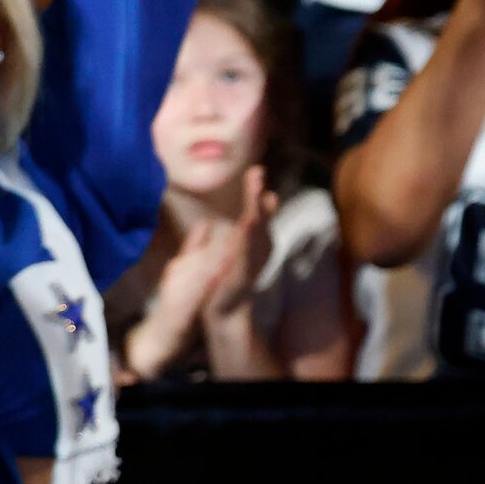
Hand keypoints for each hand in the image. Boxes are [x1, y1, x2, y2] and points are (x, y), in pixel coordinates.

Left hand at [202, 168, 276, 321]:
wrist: (224, 312)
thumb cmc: (229, 280)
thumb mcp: (234, 250)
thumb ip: (239, 232)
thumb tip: (247, 214)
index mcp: (254, 242)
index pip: (257, 212)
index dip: (257, 194)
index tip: (256, 172)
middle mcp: (257, 249)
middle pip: (260, 216)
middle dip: (258, 194)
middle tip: (257, 171)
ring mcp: (251, 260)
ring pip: (256, 230)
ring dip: (257, 210)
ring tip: (259, 190)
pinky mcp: (242, 272)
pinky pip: (246, 251)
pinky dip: (249, 237)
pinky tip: (248, 223)